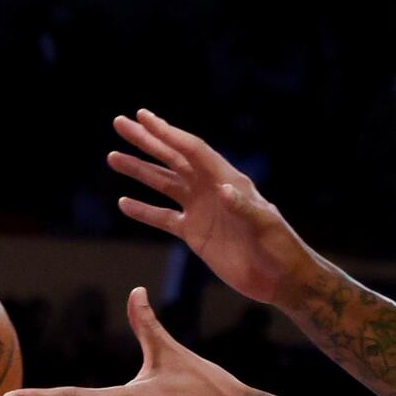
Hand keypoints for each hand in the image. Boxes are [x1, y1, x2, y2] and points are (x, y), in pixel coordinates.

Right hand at [108, 109, 308, 305]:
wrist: (281, 277)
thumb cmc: (280, 247)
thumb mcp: (265, 225)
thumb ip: (243, 206)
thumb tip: (222, 188)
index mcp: (227, 180)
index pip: (192, 151)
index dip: (168, 133)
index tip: (144, 118)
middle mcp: (210, 189)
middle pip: (172, 159)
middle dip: (146, 141)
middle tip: (120, 123)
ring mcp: (200, 210)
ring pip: (163, 184)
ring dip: (139, 170)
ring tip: (113, 157)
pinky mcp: (193, 233)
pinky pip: (163, 217)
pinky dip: (143, 210)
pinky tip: (124, 203)